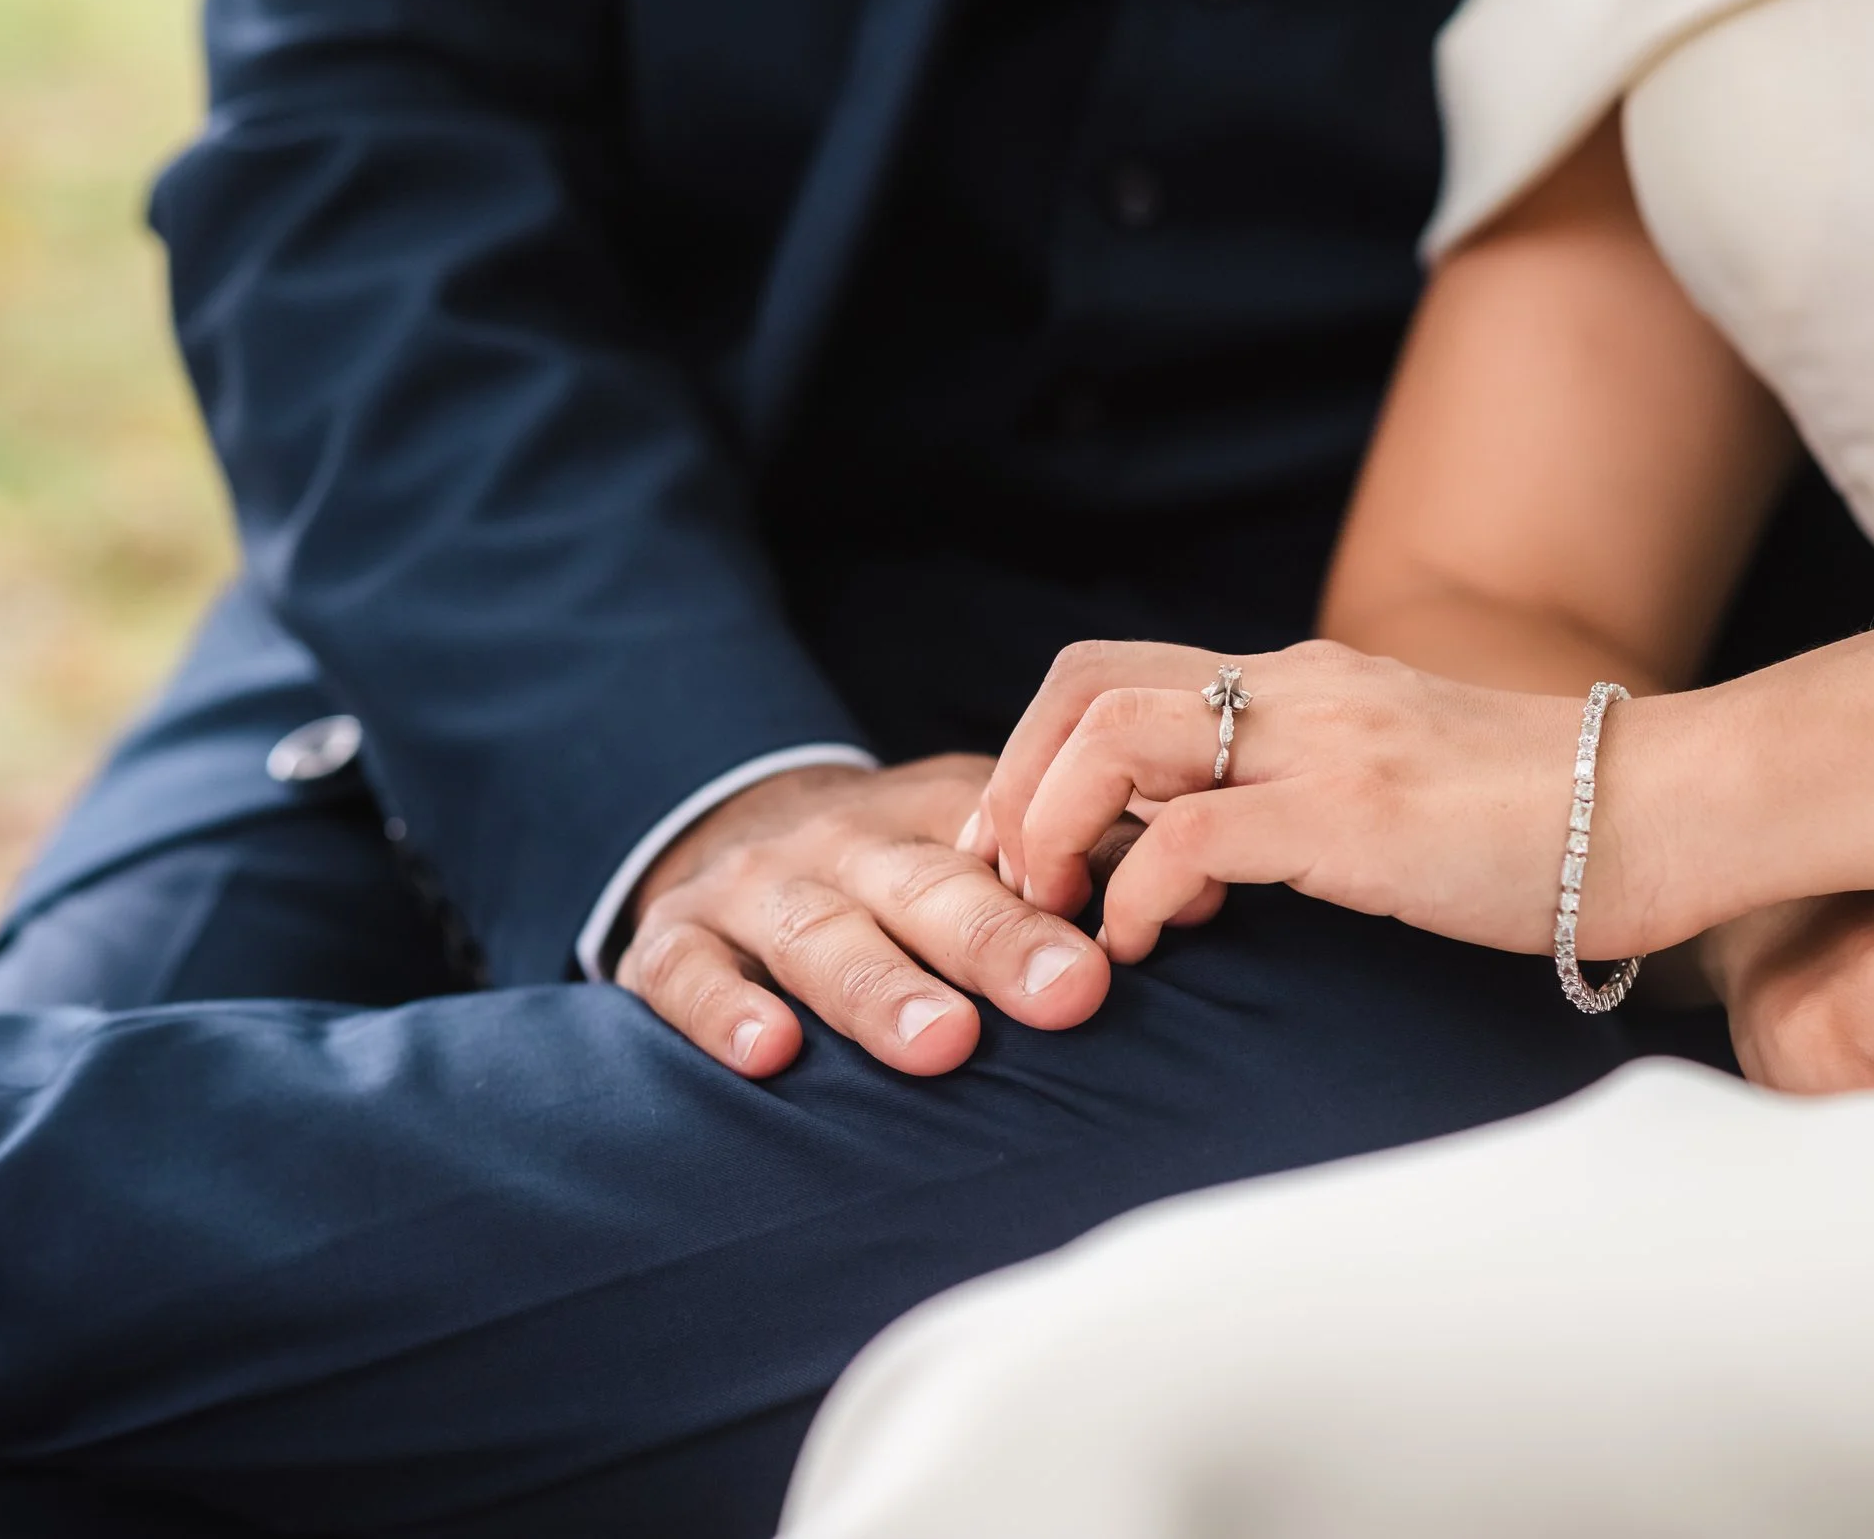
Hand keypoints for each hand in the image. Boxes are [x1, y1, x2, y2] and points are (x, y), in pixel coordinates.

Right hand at [619, 757, 1110, 1076]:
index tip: (1126, 954)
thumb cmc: (892, 866)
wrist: (723, 830)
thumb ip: (1078, 868)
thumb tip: (1203, 898)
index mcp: (930, 819)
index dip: (1066, 895)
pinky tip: (769, 1055)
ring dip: (880, 988)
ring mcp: (753, 893)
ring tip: (942, 1044)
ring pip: (819, 934)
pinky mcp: (670, 942)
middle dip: (997, 942)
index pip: (1004, 848)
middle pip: (924, 888)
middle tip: (1069, 994)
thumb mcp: (971, 842)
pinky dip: (723, 1010)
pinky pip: (687, 974)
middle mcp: (844, 846)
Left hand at [975, 640, 1610, 959]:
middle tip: (1003, 876)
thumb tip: (1215, 848)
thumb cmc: (1552, 820)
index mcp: (1305, 681)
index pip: (1119, 670)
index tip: (1022, 842)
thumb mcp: (1403, 779)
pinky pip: (1187, 839)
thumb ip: (1310, 790)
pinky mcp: (1354, 817)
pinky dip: (1132, 896)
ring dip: (1052, 828)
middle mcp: (1299, 690)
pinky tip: (1146, 947)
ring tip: (1057, 913)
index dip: (1037, 748)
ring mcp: (1325, 744)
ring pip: (1115, 738)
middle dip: (1013, 779)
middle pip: (1086, 682)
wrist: (1675, 807)